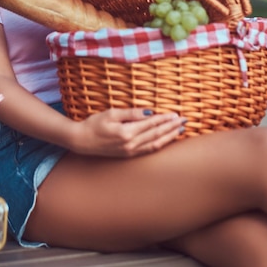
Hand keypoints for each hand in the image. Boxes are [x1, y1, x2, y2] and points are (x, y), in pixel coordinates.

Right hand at [69, 108, 184, 157]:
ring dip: (169, 137)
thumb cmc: (94, 124)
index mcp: (127, 133)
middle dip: (171, 127)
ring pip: (155, 144)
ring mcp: (130, 152)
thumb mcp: (111, 114)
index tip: (176, 114)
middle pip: (156, 135)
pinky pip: (148, 150)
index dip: (165, 119)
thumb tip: (150, 112)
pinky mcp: (128, 155)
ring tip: (180, 130)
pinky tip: (166, 140)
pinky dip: (160, 145)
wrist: (81, 141)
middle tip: (184, 121)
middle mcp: (131, 144)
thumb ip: (132, 113)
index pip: (151, 124)